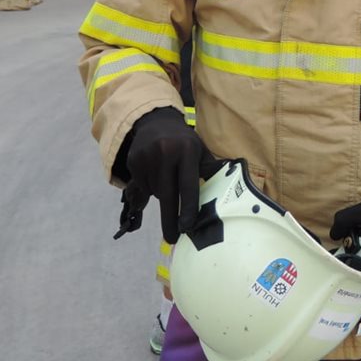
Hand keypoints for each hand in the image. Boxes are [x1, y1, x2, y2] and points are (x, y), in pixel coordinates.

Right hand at [117, 107, 206, 243]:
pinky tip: (155, 174)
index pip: (187, 184)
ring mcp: (146, 157)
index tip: (187, 227)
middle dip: (169, 219)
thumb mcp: (200, 150)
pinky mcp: (133, 161)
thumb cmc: (183, 141)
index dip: (188, 208)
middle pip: (167, 195)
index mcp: (186, 150)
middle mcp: (165, 153)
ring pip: (155, 192)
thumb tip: (226, 192)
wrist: (154, 121)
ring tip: (168, 178)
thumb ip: (210, 170)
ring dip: (163, 195)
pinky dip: (150, 188)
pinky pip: (143, 186)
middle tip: (172, 239)